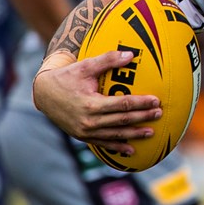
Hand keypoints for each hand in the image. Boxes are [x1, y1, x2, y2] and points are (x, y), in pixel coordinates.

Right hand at [32, 49, 161, 153]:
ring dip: (134, 135)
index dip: (141, 103)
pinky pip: (103, 143)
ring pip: (115, 135)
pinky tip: (130, 149)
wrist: (44, 94)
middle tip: (159, 114)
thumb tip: (131, 55)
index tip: (156, 101)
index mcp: (91, 104)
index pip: (122, 105)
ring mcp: (85, 132)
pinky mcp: (82, 137)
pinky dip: (117, 146)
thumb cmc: (67, 77)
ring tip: (151, 132)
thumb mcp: (86, 66)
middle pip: (122, 121)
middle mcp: (89, 121)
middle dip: (143, 118)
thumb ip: (108, 60)